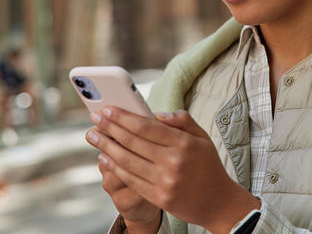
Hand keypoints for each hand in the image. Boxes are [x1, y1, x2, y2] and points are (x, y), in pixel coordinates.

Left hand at [86, 108, 259, 233]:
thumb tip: (156, 114)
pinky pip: (131, 180)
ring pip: (127, 160)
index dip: (123, 117)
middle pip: (133, 141)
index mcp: (184, 143)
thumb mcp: (202, 137)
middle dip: (110, 127)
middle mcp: (173, 162)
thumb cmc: (208, 166)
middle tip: (94, 118)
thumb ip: (182, 120)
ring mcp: (165, 181)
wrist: (218, 203)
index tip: (108, 109)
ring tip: (93, 136)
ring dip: (106, 146)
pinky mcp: (159, 198)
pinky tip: (104, 157)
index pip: (146, 126)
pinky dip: (114, 167)